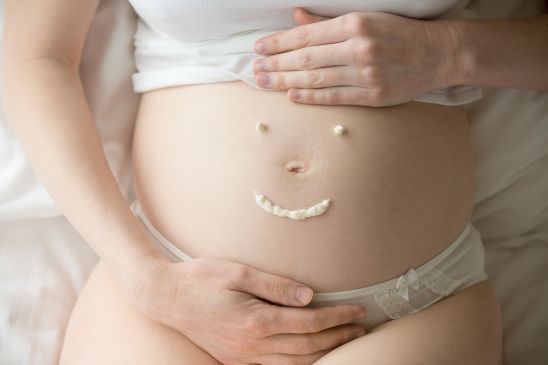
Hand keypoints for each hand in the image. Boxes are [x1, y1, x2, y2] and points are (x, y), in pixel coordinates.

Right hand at [123, 256, 366, 364]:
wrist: (166, 297)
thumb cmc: (201, 278)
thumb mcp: (239, 272)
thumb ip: (276, 285)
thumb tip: (309, 296)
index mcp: (256, 321)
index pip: (308, 323)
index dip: (337, 317)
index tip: (358, 310)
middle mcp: (251, 345)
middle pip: (307, 347)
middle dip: (337, 338)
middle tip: (360, 329)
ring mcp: (242, 357)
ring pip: (293, 363)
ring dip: (322, 354)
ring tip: (343, 342)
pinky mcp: (234, 360)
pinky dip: (298, 364)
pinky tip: (309, 356)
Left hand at [253, 7, 458, 106]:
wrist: (438, 54)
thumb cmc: (399, 33)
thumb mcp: (366, 17)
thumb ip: (328, 21)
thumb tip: (297, 18)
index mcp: (355, 24)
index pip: (307, 35)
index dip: (279, 43)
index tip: (259, 48)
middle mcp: (358, 48)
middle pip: (306, 58)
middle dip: (276, 65)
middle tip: (255, 70)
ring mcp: (366, 74)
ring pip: (316, 79)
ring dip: (286, 82)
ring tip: (264, 83)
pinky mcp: (373, 96)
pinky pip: (335, 97)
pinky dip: (311, 97)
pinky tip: (291, 95)